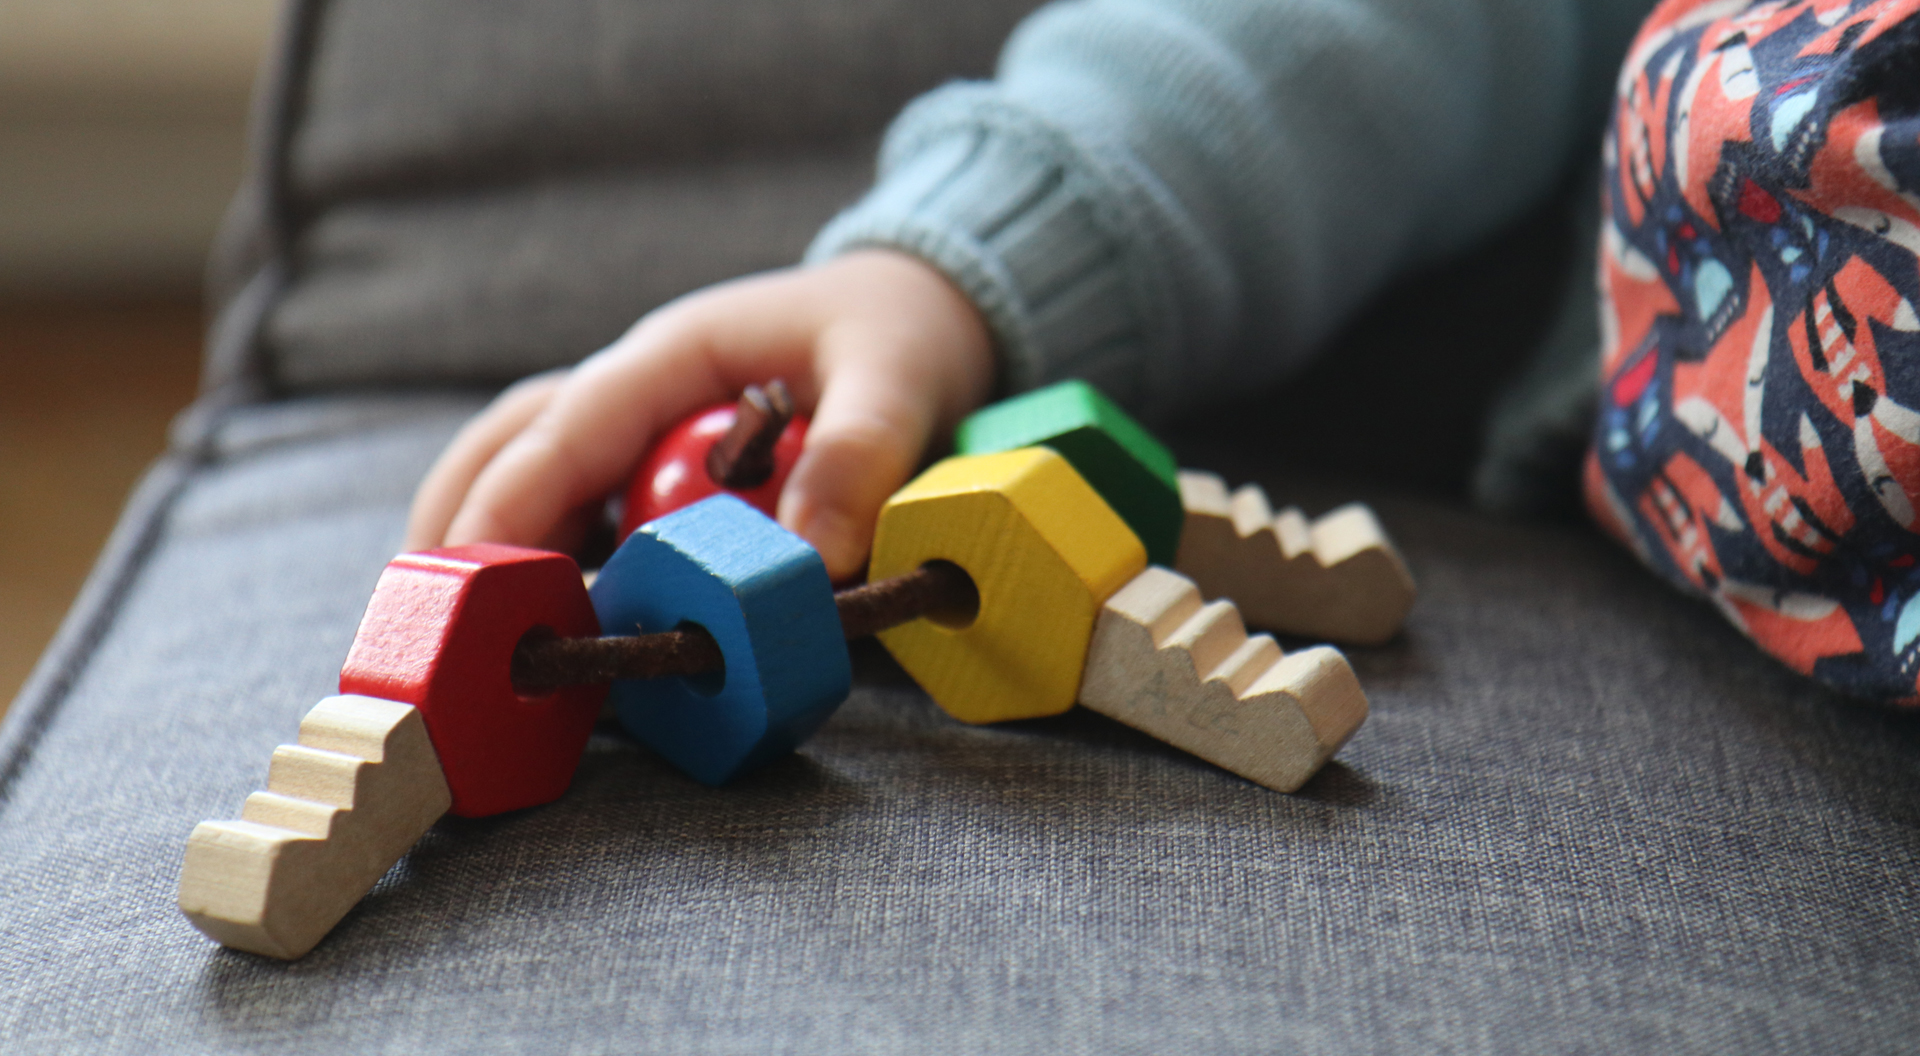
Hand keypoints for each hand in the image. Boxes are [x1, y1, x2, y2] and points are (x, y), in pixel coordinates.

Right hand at [404, 249, 996, 580]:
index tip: (475, 572)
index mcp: (674, 353)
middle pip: (514, 449)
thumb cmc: (899, 332)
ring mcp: (642, 432)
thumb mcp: (896, 381)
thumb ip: (858, 458)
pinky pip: (587, 514)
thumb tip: (810, 558)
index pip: (568, 426)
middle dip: (461, 525)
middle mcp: (638, 391)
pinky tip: (550, 624)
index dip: (513, 500)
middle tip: (436, 620)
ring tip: (461, 634)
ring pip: (533, 479)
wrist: (919, 313)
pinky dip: (556, 561)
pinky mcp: (662, 473)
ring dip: (492, 545)